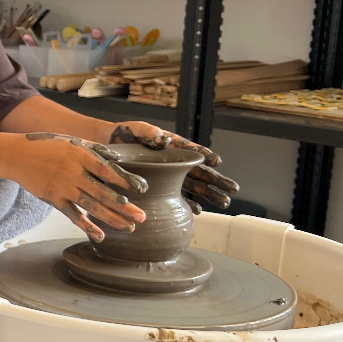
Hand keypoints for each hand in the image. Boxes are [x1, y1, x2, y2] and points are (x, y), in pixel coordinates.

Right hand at [15, 134, 149, 241]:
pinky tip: (100, 235)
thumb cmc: (46, 146)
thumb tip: (117, 160)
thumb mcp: (72, 141)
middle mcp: (73, 173)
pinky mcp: (53, 199)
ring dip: (111, 218)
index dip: (125, 181)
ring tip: (128, 227)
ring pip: (91, 206)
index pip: (107, 170)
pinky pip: (72, 215)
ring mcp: (62, 188)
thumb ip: (94, 150)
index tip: (141, 189)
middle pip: (103, 193)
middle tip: (142, 217)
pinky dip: (86, 226)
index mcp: (80, 155)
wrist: (17, 156)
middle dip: (124, 207)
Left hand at [107, 123, 239, 212]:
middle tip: (233, 190)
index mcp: (172, 146)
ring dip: (208, 195)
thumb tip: (164, 139)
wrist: (109, 147)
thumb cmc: (124, 135)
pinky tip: (198, 211)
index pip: (192, 151)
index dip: (205, 155)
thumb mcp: (136, 130)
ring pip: (193, 186)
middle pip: (200, 172)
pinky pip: (177, 196)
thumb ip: (149, 133)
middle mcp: (175, 161)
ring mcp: (169, 175)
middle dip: (217, 181)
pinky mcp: (160, 187)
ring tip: (223, 203)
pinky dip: (187, 204)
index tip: (217, 161)